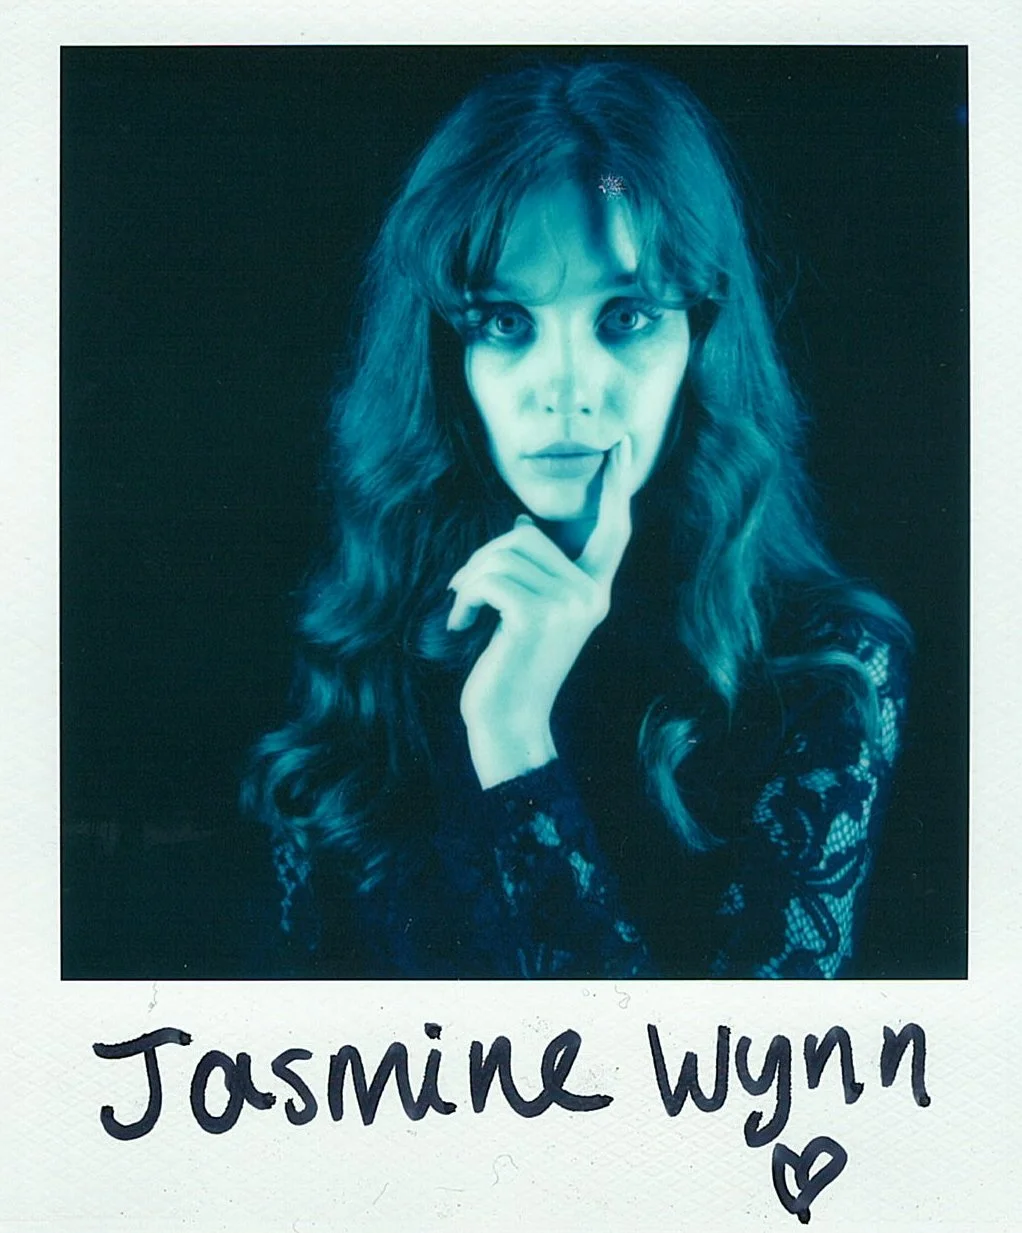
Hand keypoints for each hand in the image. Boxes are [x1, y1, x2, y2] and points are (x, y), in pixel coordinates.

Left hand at [447, 437, 633, 787]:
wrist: (508, 721)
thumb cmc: (512, 666)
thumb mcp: (529, 613)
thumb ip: (536, 572)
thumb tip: (521, 525)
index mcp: (595, 592)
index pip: (613, 530)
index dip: (615, 487)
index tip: (622, 446)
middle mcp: (591, 596)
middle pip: (526, 538)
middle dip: (483, 558)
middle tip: (463, 591)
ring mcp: (568, 606)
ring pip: (503, 554)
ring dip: (469, 580)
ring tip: (462, 612)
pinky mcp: (537, 616)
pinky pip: (489, 578)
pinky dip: (464, 597)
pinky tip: (460, 625)